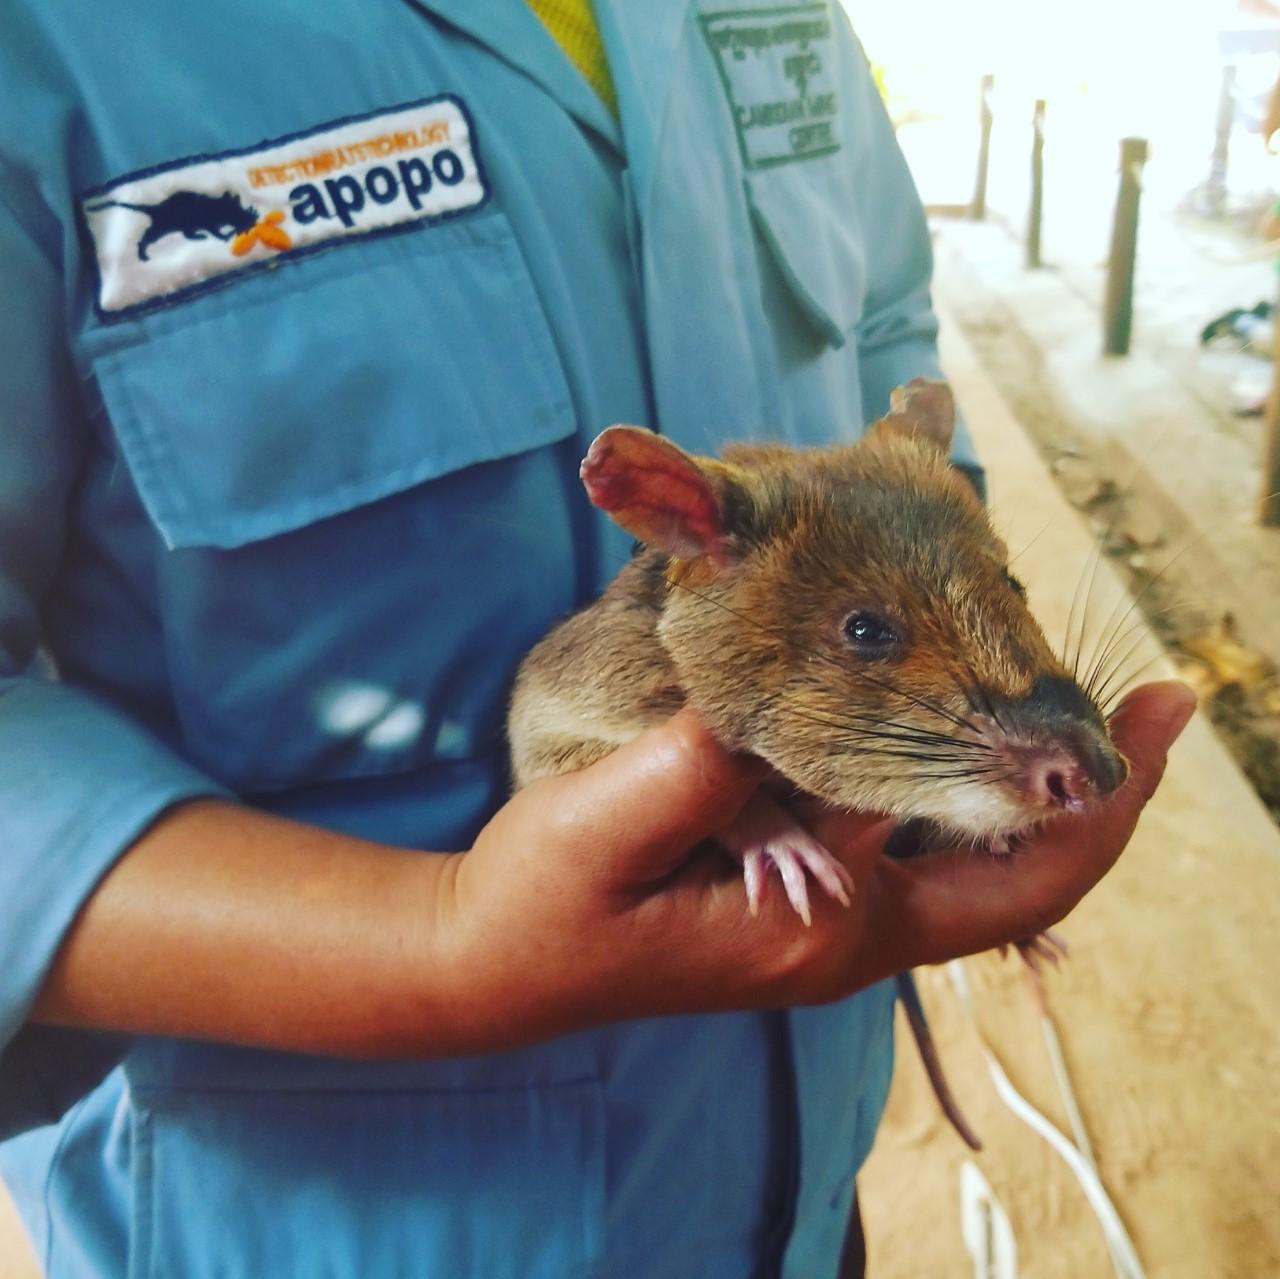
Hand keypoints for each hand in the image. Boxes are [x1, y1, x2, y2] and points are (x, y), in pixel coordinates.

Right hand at [441, 680, 1194, 1045]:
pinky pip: (901, 837)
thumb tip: (774, 704)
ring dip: (1021, 783)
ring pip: (964, 857)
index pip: (1007, 881)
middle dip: (1091, 792)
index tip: (1156, 720)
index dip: (1096, 806)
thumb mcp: (605, 828)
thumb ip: (697, 770)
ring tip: (1051, 691)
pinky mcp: (795, 892)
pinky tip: (938, 722)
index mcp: (825, 929)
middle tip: (1146, 698)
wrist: (496, 959)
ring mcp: (826, 918)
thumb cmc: (544, 904)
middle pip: (1016, 877)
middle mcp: (849, 934)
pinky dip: (943, 781)